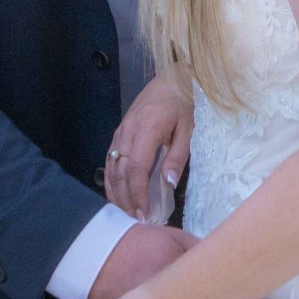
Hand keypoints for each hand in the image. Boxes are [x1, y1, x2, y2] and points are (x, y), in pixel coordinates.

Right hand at [106, 72, 191, 219]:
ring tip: (124, 212)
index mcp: (147, 130)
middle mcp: (128, 131)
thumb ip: (178, 156)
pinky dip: (111, 178)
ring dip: (116, 191)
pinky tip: (116, 192)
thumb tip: (168, 183)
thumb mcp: (189, 129)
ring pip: (111, 166)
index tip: (143, 213)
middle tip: (134, 220)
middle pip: (120, 171)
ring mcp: (121, 131)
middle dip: (125, 198)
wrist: (173, 78)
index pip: (136, 169)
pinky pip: (110, 158)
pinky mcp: (120, 131)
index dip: (137, 194)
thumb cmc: (185, 102)